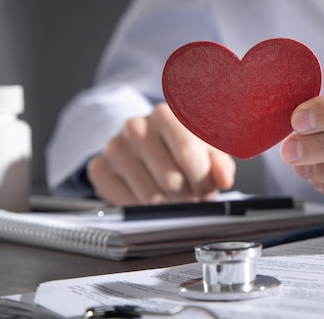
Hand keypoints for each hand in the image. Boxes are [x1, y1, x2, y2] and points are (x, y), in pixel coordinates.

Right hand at [87, 103, 235, 205]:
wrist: (149, 147)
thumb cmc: (183, 148)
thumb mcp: (209, 151)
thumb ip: (221, 164)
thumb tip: (224, 178)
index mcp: (166, 114)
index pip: (189, 156)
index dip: (203, 181)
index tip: (206, 187)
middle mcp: (136, 126)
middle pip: (170, 179)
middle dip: (186, 194)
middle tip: (188, 191)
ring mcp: (115, 147)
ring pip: (150, 196)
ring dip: (167, 204)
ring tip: (172, 194)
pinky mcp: (99, 168)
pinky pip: (127, 204)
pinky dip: (144, 208)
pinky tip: (150, 195)